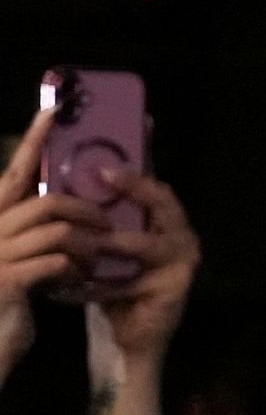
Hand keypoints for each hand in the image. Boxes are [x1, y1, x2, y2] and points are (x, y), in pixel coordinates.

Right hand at [0, 105, 96, 385]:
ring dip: (88, 243)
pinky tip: (79, 282)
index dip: (34, 141)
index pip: (13, 174)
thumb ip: (36, 232)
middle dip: (86, 210)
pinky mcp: (7, 281)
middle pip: (47, 201)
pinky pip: (57, 259)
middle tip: (106, 224)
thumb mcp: (22, 261)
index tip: (53, 111)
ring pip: (58, 229)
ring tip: (95, 260)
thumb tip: (79, 207)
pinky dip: (78, 268)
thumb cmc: (8, 303)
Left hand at [85, 165, 198, 414]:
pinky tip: (69, 289)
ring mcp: (182, 263)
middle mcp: (184, 238)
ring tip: (76, 244)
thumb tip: (73, 191)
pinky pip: (127, 282)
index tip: (103, 169)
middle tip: (102, 182)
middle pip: (163, 205)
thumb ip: (108, 225)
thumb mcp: (115, 251)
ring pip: (141, 243)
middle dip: (133, 190)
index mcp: (171, 225)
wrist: (134, 337)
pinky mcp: (173, 288)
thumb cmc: (120, 287)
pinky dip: (95, 286)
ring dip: (105, 244)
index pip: (159, 191)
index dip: (135, 177)